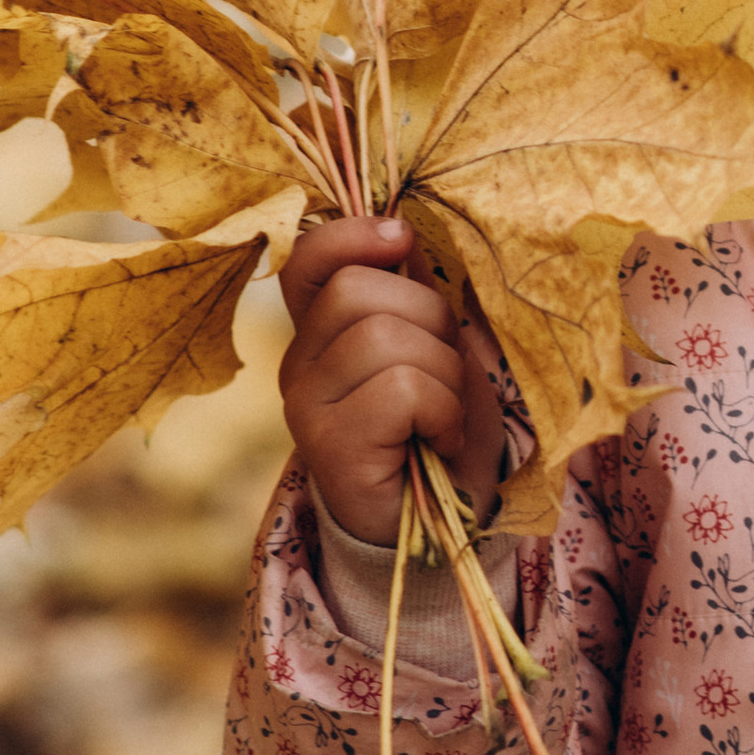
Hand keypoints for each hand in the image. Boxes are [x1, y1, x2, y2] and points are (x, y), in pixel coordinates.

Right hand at [279, 216, 505, 548]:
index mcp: (324, 329)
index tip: (401, 240)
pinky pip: (399, 388)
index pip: (309, 258)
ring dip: (443, 373)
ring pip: (382, 337)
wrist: (453, 521)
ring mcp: (306, 405)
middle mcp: (299, 362)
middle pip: (357, 289)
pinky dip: (441, 410)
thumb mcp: (441, 344)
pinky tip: (438, 440)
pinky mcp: (327, 446)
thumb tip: (403, 232)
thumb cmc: (448, 425)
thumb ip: (417, 292)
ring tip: (441, 414)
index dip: (351, 234)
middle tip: (444, 375)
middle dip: (430, 319)